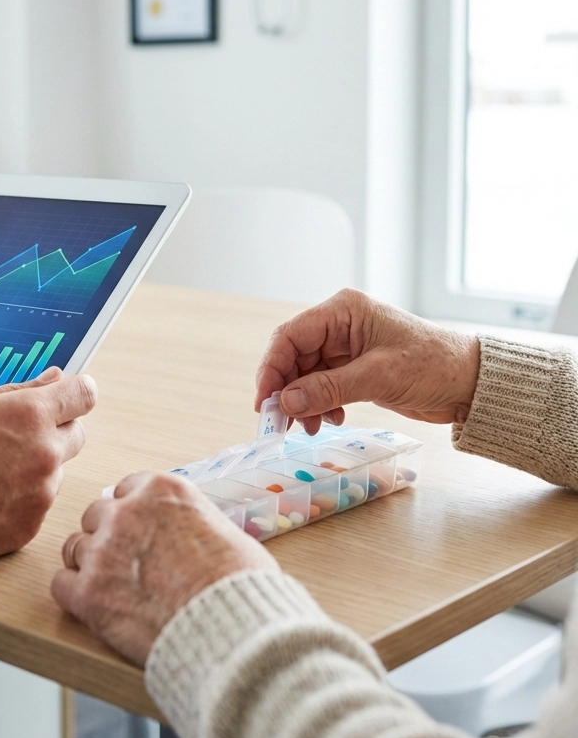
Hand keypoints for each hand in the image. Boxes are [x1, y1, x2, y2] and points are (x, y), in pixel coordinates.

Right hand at [0, 369, 95, 570]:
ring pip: (54, 471)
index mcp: (28, 415)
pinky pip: (38, 503)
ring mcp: (40, 495)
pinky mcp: (30, 528)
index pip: (84, 394)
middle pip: (76, 434)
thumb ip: (16, 391)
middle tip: (9, 437)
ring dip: (33, 467)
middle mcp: (44, 454)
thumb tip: (54, 377)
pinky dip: (19, 499)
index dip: (73, 393)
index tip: (62, 398)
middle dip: (52, 430)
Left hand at [51, 472, 275, 665]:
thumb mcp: (224, 531)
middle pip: (96, 515)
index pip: (126, 488)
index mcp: (160, 489)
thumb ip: (192, 523)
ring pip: (75, 547)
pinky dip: (74, 595)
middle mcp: (125, 512)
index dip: (132, 513)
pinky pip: (61, 584)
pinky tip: (93, 606)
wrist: (231, 629)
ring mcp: (103, 551)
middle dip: (107, 537)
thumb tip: (194, 536)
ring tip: (111, 588)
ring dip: (89, 565)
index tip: (139, 532)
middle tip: (125, 564)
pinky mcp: (88, 593)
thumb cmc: (240, 584)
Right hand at [255, 288, 480, 432]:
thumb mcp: (378, 377)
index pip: (291, 335)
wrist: (472, 384)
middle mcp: (340, 325)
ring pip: (306, 374)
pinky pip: (323, 385)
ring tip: (310, 426)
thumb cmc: (433, 366)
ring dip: (303, 401)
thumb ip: (328, 388)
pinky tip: (330, 419)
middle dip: (287, 389)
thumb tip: (286, 402)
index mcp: (343, 311)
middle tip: (281, 421)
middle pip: (294, 356)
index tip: (265, 400)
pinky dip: (320, 404)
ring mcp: (347, 347)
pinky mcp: (355, 369)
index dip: (272, 367)